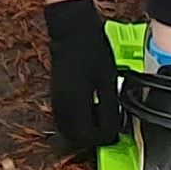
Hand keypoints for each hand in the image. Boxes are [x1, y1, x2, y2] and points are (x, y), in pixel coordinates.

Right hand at [40, 0, 115, 149]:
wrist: (72, 31)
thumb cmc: (92, 52)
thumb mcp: (107, 81)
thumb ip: (109, 109)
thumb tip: (112, 130)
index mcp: (74, 104)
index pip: (86, 137)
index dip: (102, 138)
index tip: (114, 132)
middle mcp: (61, 106)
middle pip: (74, 137)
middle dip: (92, 138)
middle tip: (109, 129)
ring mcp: (56, 100)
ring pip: (68, 129)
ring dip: (84, 130)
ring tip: (101, 119)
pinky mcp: (55, 95)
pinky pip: (65, 118)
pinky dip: (78, 121)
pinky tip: (91, 109)